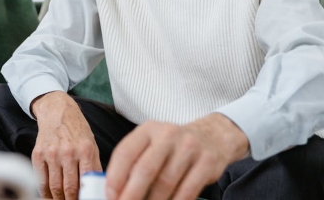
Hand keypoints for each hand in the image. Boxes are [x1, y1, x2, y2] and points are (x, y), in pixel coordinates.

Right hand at [31, 91, 102, 199]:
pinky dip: (45, 193)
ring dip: (59, 199)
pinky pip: (41, 181)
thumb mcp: (91, 145)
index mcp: (86, 150)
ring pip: (55, 187)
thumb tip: (95, 189)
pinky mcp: (38, 154)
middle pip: (69, 188)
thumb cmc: (76, 130)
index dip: (86, 197)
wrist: (57, 111)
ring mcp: (52, 153)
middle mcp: (68, 152)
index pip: (87, 182)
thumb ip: (93, 167)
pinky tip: (50, 197)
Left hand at [105, 113, 248, 199]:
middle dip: (131, 194)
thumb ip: (134, 162)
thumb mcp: (153, 145)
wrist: (213, 137)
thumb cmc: (173, 147)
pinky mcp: (207, 162)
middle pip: (145, 169)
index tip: (110, 196)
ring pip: (166, 183)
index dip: (115, 178)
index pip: (125, 152)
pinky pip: (187, 190)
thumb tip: (115, 191)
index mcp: (148, 129)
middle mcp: (168, 134)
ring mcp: (189, 147)